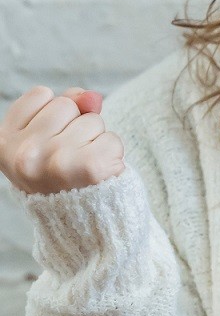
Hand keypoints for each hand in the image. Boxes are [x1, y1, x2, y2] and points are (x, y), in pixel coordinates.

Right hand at [0, 85, 124, 195]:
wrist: (78, 221)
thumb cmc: (62, 171)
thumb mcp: (48, 137)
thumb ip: (68, 106)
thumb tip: (93, 97)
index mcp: (4, 143)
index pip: (40, 94)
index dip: (54, 113)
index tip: (48, 138)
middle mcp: (24, 153)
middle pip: (66, 104)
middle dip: (75, 123)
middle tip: (68, 155)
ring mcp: (55, 161)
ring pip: (92, 120)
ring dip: (95, 138)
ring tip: (82, 164)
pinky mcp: (89, 167)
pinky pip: (112, 138)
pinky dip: (112, 152)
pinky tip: (98, 172)